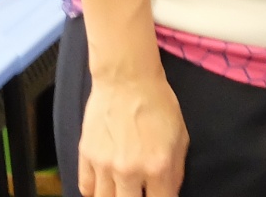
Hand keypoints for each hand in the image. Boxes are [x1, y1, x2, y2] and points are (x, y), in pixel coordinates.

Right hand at [77, 67, 188, 196]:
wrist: (127, 80)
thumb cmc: (158, 104)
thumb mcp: (180, 135)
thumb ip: (175, 170)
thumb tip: (169, 192)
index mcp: (157, 165)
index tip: (158, 194)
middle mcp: (129, 171)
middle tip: (138, 190)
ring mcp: (104, 165)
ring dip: (115, 196)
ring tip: (122, 188)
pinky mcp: (85, 156)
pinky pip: (85, 188)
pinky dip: (95, 190)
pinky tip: (104, 185)